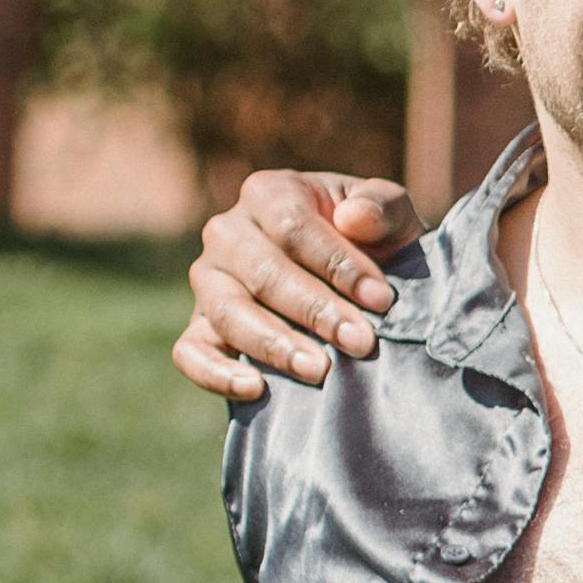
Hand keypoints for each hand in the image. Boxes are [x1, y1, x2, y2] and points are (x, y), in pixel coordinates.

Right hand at [173, 170, 413, 400]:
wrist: (358, 288)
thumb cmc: (375, 244)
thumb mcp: (391, 218)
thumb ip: (382, 207)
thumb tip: (354, 218)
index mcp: (269, 194)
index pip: (294, 227)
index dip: (338, 264)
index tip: (381, 299)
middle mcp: (227, 232)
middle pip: (263, 272)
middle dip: (316, 310)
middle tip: (361, 342)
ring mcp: (207, 281)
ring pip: (229, 312)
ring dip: (275, 343)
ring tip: (320, 369)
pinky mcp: (199, 327)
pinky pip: (190, 352)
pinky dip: (216, 373)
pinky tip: (256, 388)